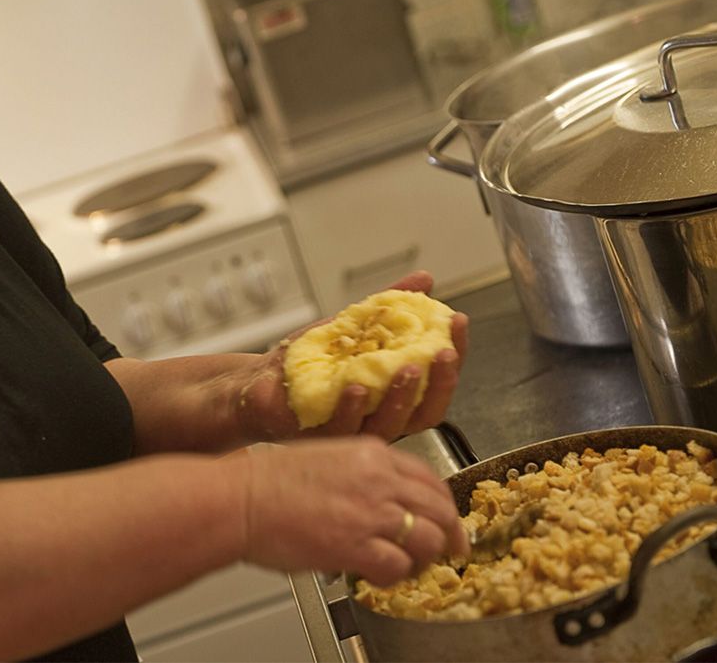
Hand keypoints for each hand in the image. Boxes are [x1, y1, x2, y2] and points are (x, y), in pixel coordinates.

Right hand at [236, 437, 469, 585]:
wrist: (241, 498)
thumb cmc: (268, 480)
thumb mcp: (325, 457)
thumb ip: (360, 474)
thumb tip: (380, 499)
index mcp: (372, 453)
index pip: (429, 477)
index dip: (444, 504)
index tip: (446, 519)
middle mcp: (379, 479)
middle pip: (440, 508)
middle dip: (450, 534)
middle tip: (451, 550)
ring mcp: (371, 512)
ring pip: (429, 539)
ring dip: (423, 558)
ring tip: (408, 566)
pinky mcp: (357, 545)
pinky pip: (398, 567)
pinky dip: (395, 576)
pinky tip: (379, 575)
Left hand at [238, 271, 468, 441]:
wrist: (258, 380)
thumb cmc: (309, 360)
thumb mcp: (353, 325)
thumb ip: (390, 305)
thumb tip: (425, 279)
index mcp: (394, 395)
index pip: (437, 384)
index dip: (454, 357)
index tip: (458, 323)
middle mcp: (380, 418)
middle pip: (424, 412)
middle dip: (440, 383)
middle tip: (443, 353)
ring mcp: (351, 432)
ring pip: (388, 427)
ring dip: (401, 398)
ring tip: (407, 368)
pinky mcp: (318, 437)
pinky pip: (342, 430)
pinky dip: (352, 408)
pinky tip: (356, 385)